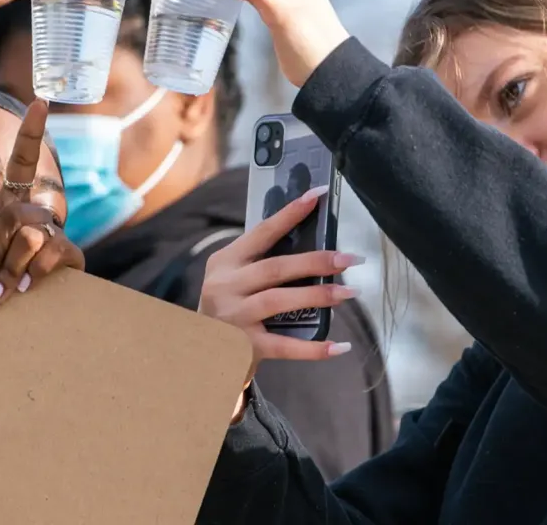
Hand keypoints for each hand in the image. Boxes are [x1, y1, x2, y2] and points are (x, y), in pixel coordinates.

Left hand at [0, 99, 84, 305]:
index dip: (32, 131)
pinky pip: (57, 251)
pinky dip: (36, 272)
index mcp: (9, 198)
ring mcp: (54, 234)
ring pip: (34, 233)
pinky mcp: (69, 259)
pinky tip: (23, 290)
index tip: (40, 100)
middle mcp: (35, 212)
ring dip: (11, 266)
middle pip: (20, 214)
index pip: (24, 159)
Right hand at [198, 185, 363, 417]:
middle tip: (348, 258)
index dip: (290, 214)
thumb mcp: (233, 277)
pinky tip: (339, 346)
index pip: (262, 231)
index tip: (317, 196)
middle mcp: (226, 286)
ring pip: (278, 300)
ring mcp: (234, 316)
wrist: (198, 351)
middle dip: (315, 261)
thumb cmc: (228, 307)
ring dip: (317, 295)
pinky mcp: (245, 347)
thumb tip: (314, 249)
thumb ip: (262, 263)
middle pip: (275, 268)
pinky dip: (313, 348)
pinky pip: (284, 346)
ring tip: (348, 292)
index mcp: (226, 262)